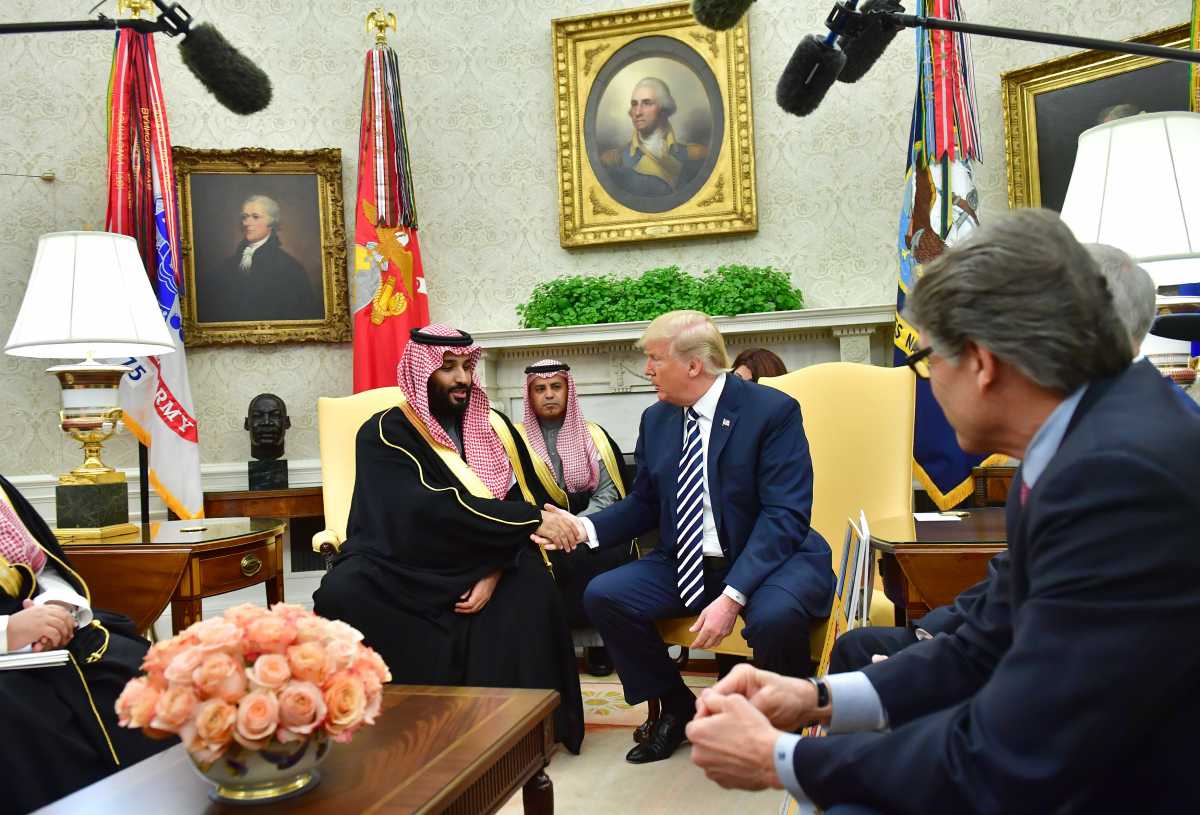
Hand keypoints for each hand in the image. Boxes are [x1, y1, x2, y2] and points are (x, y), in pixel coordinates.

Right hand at [7, 599, 74, 651]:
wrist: (4, 632)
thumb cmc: (14, 627)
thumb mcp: (29, 617)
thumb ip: (40, 616)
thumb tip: (54, 620)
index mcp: (40, 608)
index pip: (60, 609)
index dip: (68, 617)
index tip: (72, 624)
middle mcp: (42, 611)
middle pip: (64, 616)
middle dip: (69, 626)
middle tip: (69, 634)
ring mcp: (41, 619)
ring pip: (61, 625)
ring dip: (63, 634)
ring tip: (61, 641)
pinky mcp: (40, 628)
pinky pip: (55, 634)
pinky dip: (57, 639)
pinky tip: (54, 643)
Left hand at [455, 571, 501, 613]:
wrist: (493, 574)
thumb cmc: (482, 577)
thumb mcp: (473, 582)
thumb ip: (468, 591)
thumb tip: (461, 598)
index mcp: (479, 594)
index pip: (469, 605)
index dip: (462, 606)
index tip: (456, 605)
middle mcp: (483, 598)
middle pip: (472, 609)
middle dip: (463, 610)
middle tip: (456, 609)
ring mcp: (486, 599)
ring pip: (476, 610)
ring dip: (468, 611)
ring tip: (461, 610)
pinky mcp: (487, 599)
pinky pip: (480, 607)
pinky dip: (473, 610)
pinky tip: (468, 608)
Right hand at [531, 505, 585, 551]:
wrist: (532, 515)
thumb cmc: (540, 515)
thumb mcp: (551, 513)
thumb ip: (557, 516)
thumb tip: (563, 520)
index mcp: (560, 516)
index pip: (570, 524)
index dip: (575, 531)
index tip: (578, 536)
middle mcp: (559, 521)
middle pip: (568, 532)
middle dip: (572, 540)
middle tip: (574, 546)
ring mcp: (555, 527)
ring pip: (564, 537)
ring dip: (566, 544)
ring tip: (568, 549)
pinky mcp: (550, 532)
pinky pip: (557, 539)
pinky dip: (559, 544)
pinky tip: (560, 547)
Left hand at [686, 692, 782, 790]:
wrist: (772, 759)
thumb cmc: (753, 732)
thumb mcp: (733, 701)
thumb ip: (714, 698)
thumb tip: (707, 696)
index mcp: (696, 733)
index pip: (697, 719)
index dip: (712, 714)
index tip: (724, 714)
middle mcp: (698, 755)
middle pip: (705, 738)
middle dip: (716, 732)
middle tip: (735, 727)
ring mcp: (711, 770)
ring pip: (714, 754)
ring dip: (723, 748)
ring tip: (742, 741)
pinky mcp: (724, 782)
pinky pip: (724, 768)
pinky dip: (731, 762)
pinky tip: (744, 755)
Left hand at [688, 594, 741, 649]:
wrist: (730, 603)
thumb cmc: (718, 606)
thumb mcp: (704, 614)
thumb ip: (698, 624)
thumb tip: (692, 630)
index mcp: (708, 629)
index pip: (699, 642)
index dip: (695, 646)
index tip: (692, 647)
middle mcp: (716, 633)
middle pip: (707, 646)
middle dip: (701, 647)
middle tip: (698, 645)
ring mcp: (723, 634)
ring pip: (715, 644)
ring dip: (709, 645)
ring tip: (705, 642)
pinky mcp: (728, 632)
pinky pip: (721, 640)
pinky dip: (716, 640)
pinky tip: (714, 636)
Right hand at [696, 664, 821, 730]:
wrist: (804, 706)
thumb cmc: (791, 697)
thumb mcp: (771, 699)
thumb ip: (751, 706)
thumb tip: (732, 716)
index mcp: (740, 676)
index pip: (714, 692)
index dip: (708, 709)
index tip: (708, 725)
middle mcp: (735, 686)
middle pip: (712, 704)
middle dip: (712, 720)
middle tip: (714, 737)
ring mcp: (737, 700)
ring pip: (718, 715)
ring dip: (720, 728)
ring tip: (723, 741)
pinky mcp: (740, 713)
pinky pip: (728, 723)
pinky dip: (728, 732)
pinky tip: (731, 741)